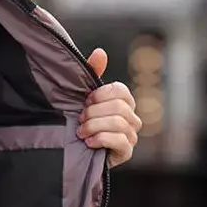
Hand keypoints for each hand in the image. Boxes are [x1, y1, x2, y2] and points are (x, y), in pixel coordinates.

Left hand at [78, 48, 141, 167]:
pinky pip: (119, 140)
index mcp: (123, 102)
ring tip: (80, 133)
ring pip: (118, 123)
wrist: (74, 154)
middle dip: (94, 113)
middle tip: (79, 120)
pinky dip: (100, 139)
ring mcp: (131, 136)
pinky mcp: (127, 152)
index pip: (120, 91)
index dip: (101, 95)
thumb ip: (91, 74)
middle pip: (119, 107)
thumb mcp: (83, 98)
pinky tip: (88, 142)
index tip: (85, 101)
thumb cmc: (81, 123)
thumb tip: (100, 52)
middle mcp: (132, 118)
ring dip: (94, 127)